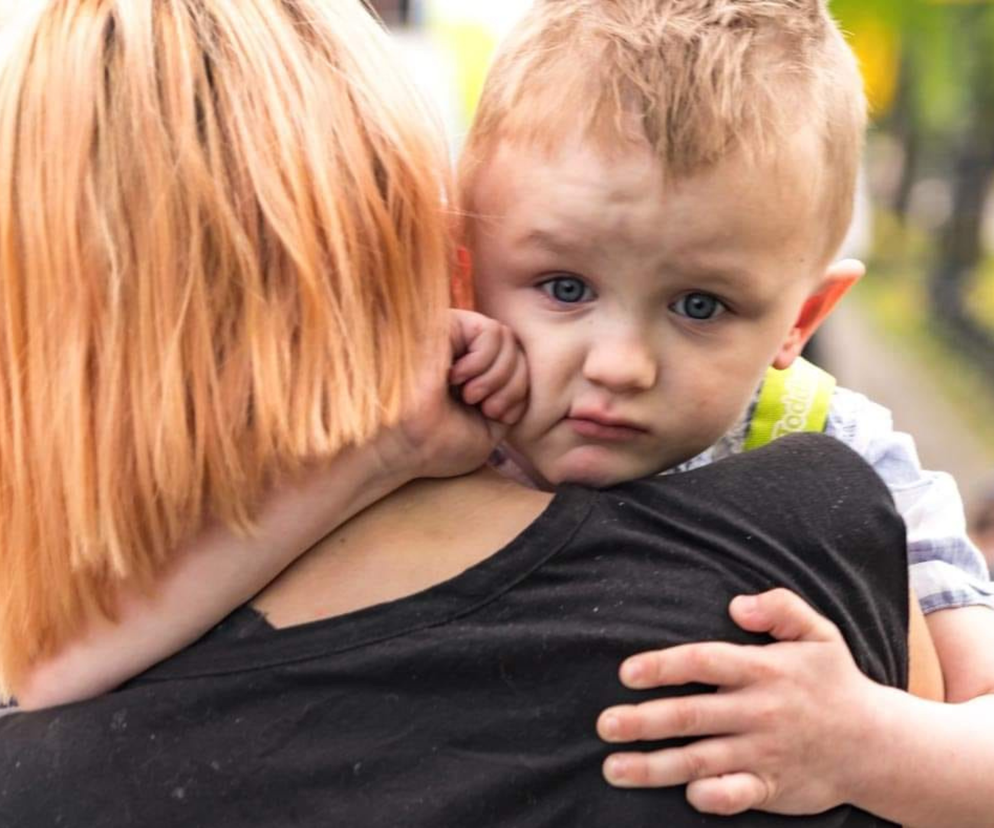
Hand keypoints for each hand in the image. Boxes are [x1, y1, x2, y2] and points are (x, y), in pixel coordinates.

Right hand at [375, 309, 528, 481]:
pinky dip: (485, 360)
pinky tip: (457, 377)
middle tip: (486, 407)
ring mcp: (454, 337)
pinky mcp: (445, 324)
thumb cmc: (438, 445)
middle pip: (518, 350)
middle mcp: (464, 352)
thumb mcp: (490, 427)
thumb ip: (511, 396)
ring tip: (470, 395)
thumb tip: (524, 368)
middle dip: (513, 385)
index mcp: (474, 375)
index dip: (519, 391)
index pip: (520, 365)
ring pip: (508, 337)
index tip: (495, 415)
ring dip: (498, 375)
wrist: (404, 446)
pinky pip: (491, 330)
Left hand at [597, 588, 881, 816]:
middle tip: (603, 724)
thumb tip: (736, 605)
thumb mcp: (818, 632)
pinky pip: (736, 796)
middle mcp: (759, 711)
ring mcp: (764, 752)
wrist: (877, 744)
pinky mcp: (772, 787)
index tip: (627, 672)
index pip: (704, 661)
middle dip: (643, 721)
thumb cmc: (833, 681)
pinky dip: (712, 797)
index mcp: (763, 670)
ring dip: (654, 767)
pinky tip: (684, 795)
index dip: (663, 666)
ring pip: (700, 760)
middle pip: (691, 715)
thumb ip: (780, 607)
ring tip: (612, 768)